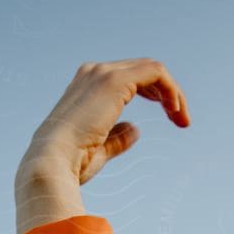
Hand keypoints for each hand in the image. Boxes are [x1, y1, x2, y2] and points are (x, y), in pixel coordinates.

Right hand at [16, 58, 190, 190]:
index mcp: (85, 86)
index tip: (171, 118)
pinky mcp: (115, 80)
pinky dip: (171, 90)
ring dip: (173, 93)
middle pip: (143, 72)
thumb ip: (117, 137)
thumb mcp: (99, 148)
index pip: (130, 79)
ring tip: (182, 119)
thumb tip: (135, 130)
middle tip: (182, 120)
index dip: (154, 95)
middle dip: (167, 94)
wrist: (52, 164)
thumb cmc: (70, 164)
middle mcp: (93, 73)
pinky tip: (175, 111)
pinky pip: (155, 73)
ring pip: (152, 70)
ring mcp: (103, 73)